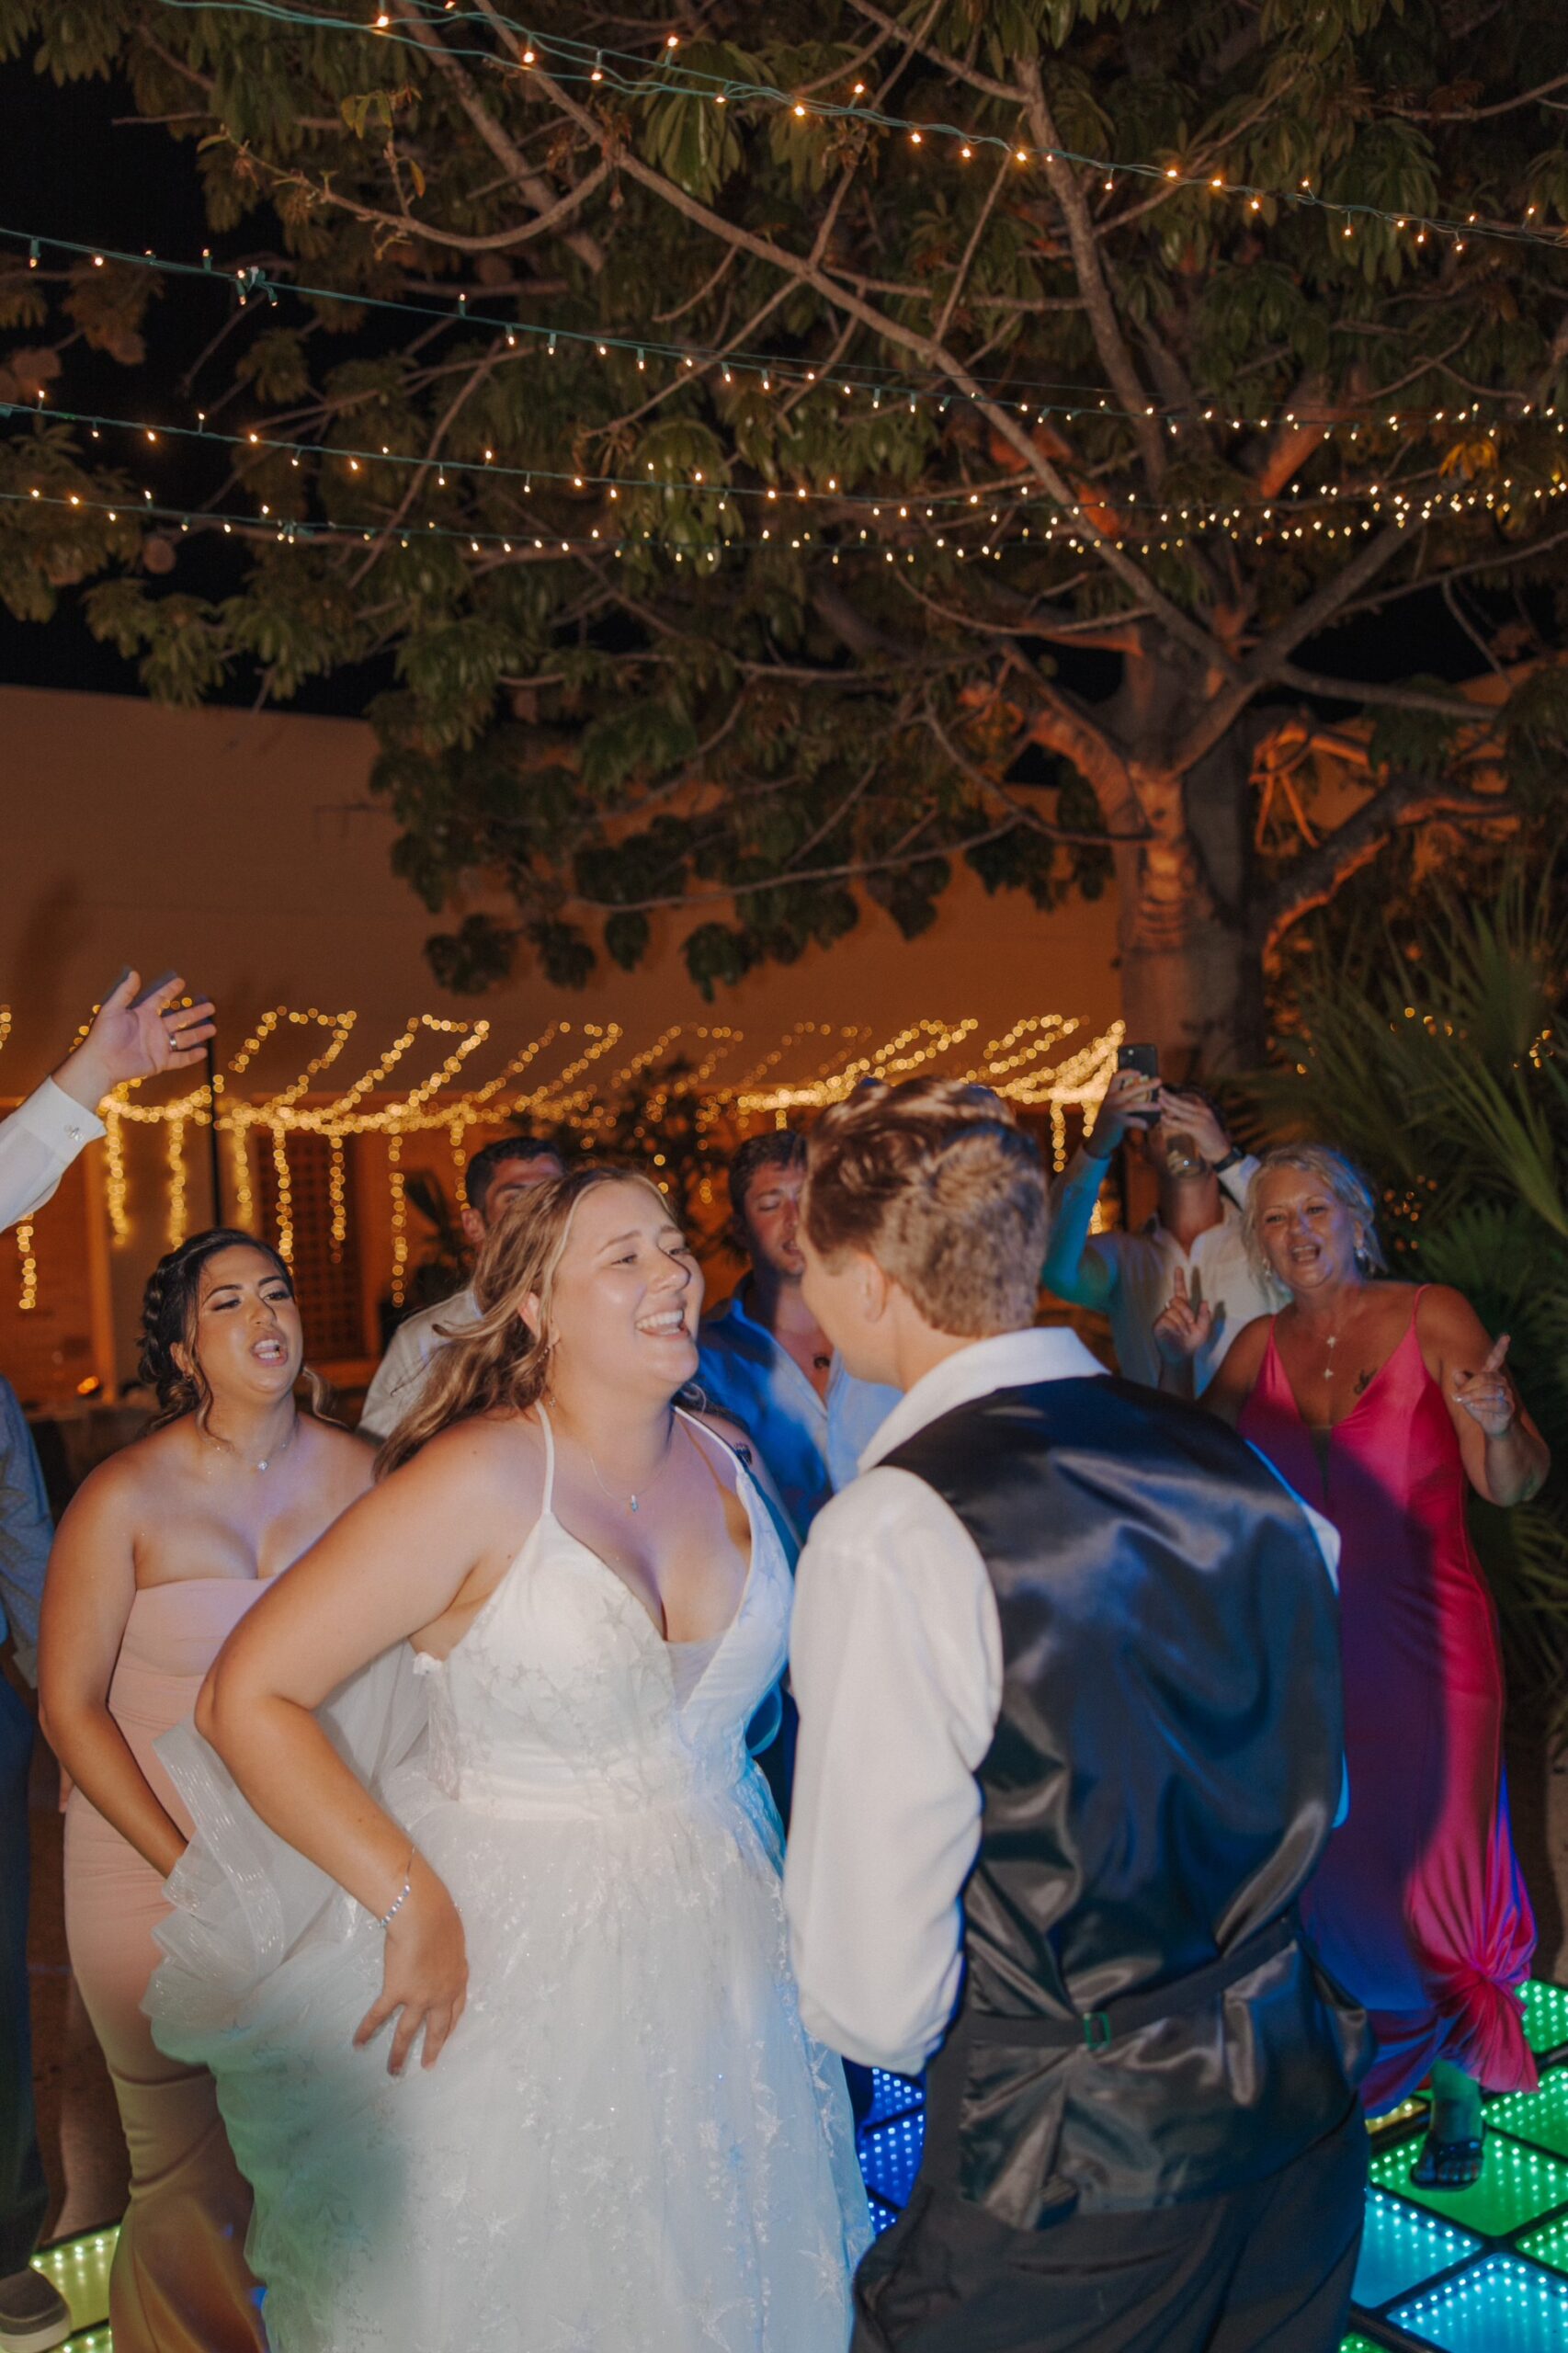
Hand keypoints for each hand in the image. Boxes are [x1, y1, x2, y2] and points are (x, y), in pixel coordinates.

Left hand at [54, 972, 216, 1109]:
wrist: (102, 1062)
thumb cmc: (104, 1035)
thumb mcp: (112, 1010)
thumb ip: (125, 992)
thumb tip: (135, 973)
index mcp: (143, 1015)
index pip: (160, 999)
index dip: (170, 990)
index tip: (181, 982)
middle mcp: (154, 1029)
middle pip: (179, 1019)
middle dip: (195, 1013)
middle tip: (211, 1006)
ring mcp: (159, 1046)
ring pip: (183, 1038)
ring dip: (198, 1033)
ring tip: (213, 1028)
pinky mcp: (160, 1062)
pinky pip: (179, 1059)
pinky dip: (192, 1056)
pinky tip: (203, 1051)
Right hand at [353, 1862, 467, 2075]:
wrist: (425, 1917)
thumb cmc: (442, 1918)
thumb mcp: (454, 1938)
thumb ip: (448, 1952)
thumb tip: (441, 1949)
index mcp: (457, 1979)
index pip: (456, 2010)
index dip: (450, 2025)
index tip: (445, 2036)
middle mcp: (440, 1994)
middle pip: (437, 2028)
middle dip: (432, 2048)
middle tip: (427, 2065)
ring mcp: (419, 1997)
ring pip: (407, 2031)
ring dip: (399, 2053)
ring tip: (393, 2070)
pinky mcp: (396, 1992)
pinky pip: (379, 2015)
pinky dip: (367, 2030)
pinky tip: (358, 2043)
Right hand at [1087, 1069, 1158, 1156]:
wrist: (1098, 1139)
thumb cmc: (1110, 1121)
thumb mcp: (1113, 1107)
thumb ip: (1123, 1099)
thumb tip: (1143, 1091)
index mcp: (1110, 1094)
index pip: (1116, 1077)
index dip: (1128, 1072)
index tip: (1140, 1072)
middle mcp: (1110, 1100)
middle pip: (1130, 1089)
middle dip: (1146, 1085)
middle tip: (1159, 1081)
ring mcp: (1113, 1111)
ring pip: (1133, 1105)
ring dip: (1148, 1105)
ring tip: (1159, 1106)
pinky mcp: (1117, 1123)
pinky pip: (1133, 1121)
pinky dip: (1142, 1124)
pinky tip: (1148, 1126)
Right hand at [1153, 1266, 1213, 1366]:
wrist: (1183, 1357)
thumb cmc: (1193, 1343)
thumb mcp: (1204, 1329)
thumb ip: (1205, 1316)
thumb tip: (1204, 1301)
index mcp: (1183, 1309)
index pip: (1180, 1292)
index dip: (1179, 1280)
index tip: (1179, 1268)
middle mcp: (1172, 1311)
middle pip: (1177, 1300)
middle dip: (1186, 1310)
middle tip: (1191, 1322)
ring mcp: (1164, 1318)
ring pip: (1172, 1311)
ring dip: (1182, 1322)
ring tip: (1184, 1332)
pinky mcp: (1158, 1326)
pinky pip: (1166, 1320)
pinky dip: (1175, 1327)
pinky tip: (1178, 1334)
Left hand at [1156, 1088, 1230, 1166]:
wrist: (1220, 1151)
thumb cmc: (1209, 1139)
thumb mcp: (1202, 1125)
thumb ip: (1192, 1118)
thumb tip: (1176, 1115)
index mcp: (1205, 1110)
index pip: (1190, 1098)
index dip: (1178, 1095)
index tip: (1168, 1091)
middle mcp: (1204, 1112)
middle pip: (1184, 1102)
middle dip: (1171, 1096)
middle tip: (1160, 1090)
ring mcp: (1201, 1120)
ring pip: (1181, 1111)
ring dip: (1169, 1105)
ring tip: (1159, 1100)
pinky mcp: (1197, 1129)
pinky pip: (1181, 1124)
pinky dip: (1171, 1121)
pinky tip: (1163, 1117)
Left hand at [1452, 1334, 1517, 1439]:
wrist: (1491, 1427)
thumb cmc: (1479, 1408)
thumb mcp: (1466, 1395)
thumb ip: (1462, 1384)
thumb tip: (1456, 1372)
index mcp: (1491, 1376)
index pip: (1496, 1360)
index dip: (1501, 1348)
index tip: (1507, 1336)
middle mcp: (1501, 1383)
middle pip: (1485, 1378)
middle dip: (1469, 1387)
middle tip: (1457, 1396)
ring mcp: (1506, 1395)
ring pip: (1489, 1390)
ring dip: (1473, 1396)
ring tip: (1463, 1402)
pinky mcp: (1508, 1408)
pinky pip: (1496, 1404)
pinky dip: (1482, 1404)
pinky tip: (1473, 1406)